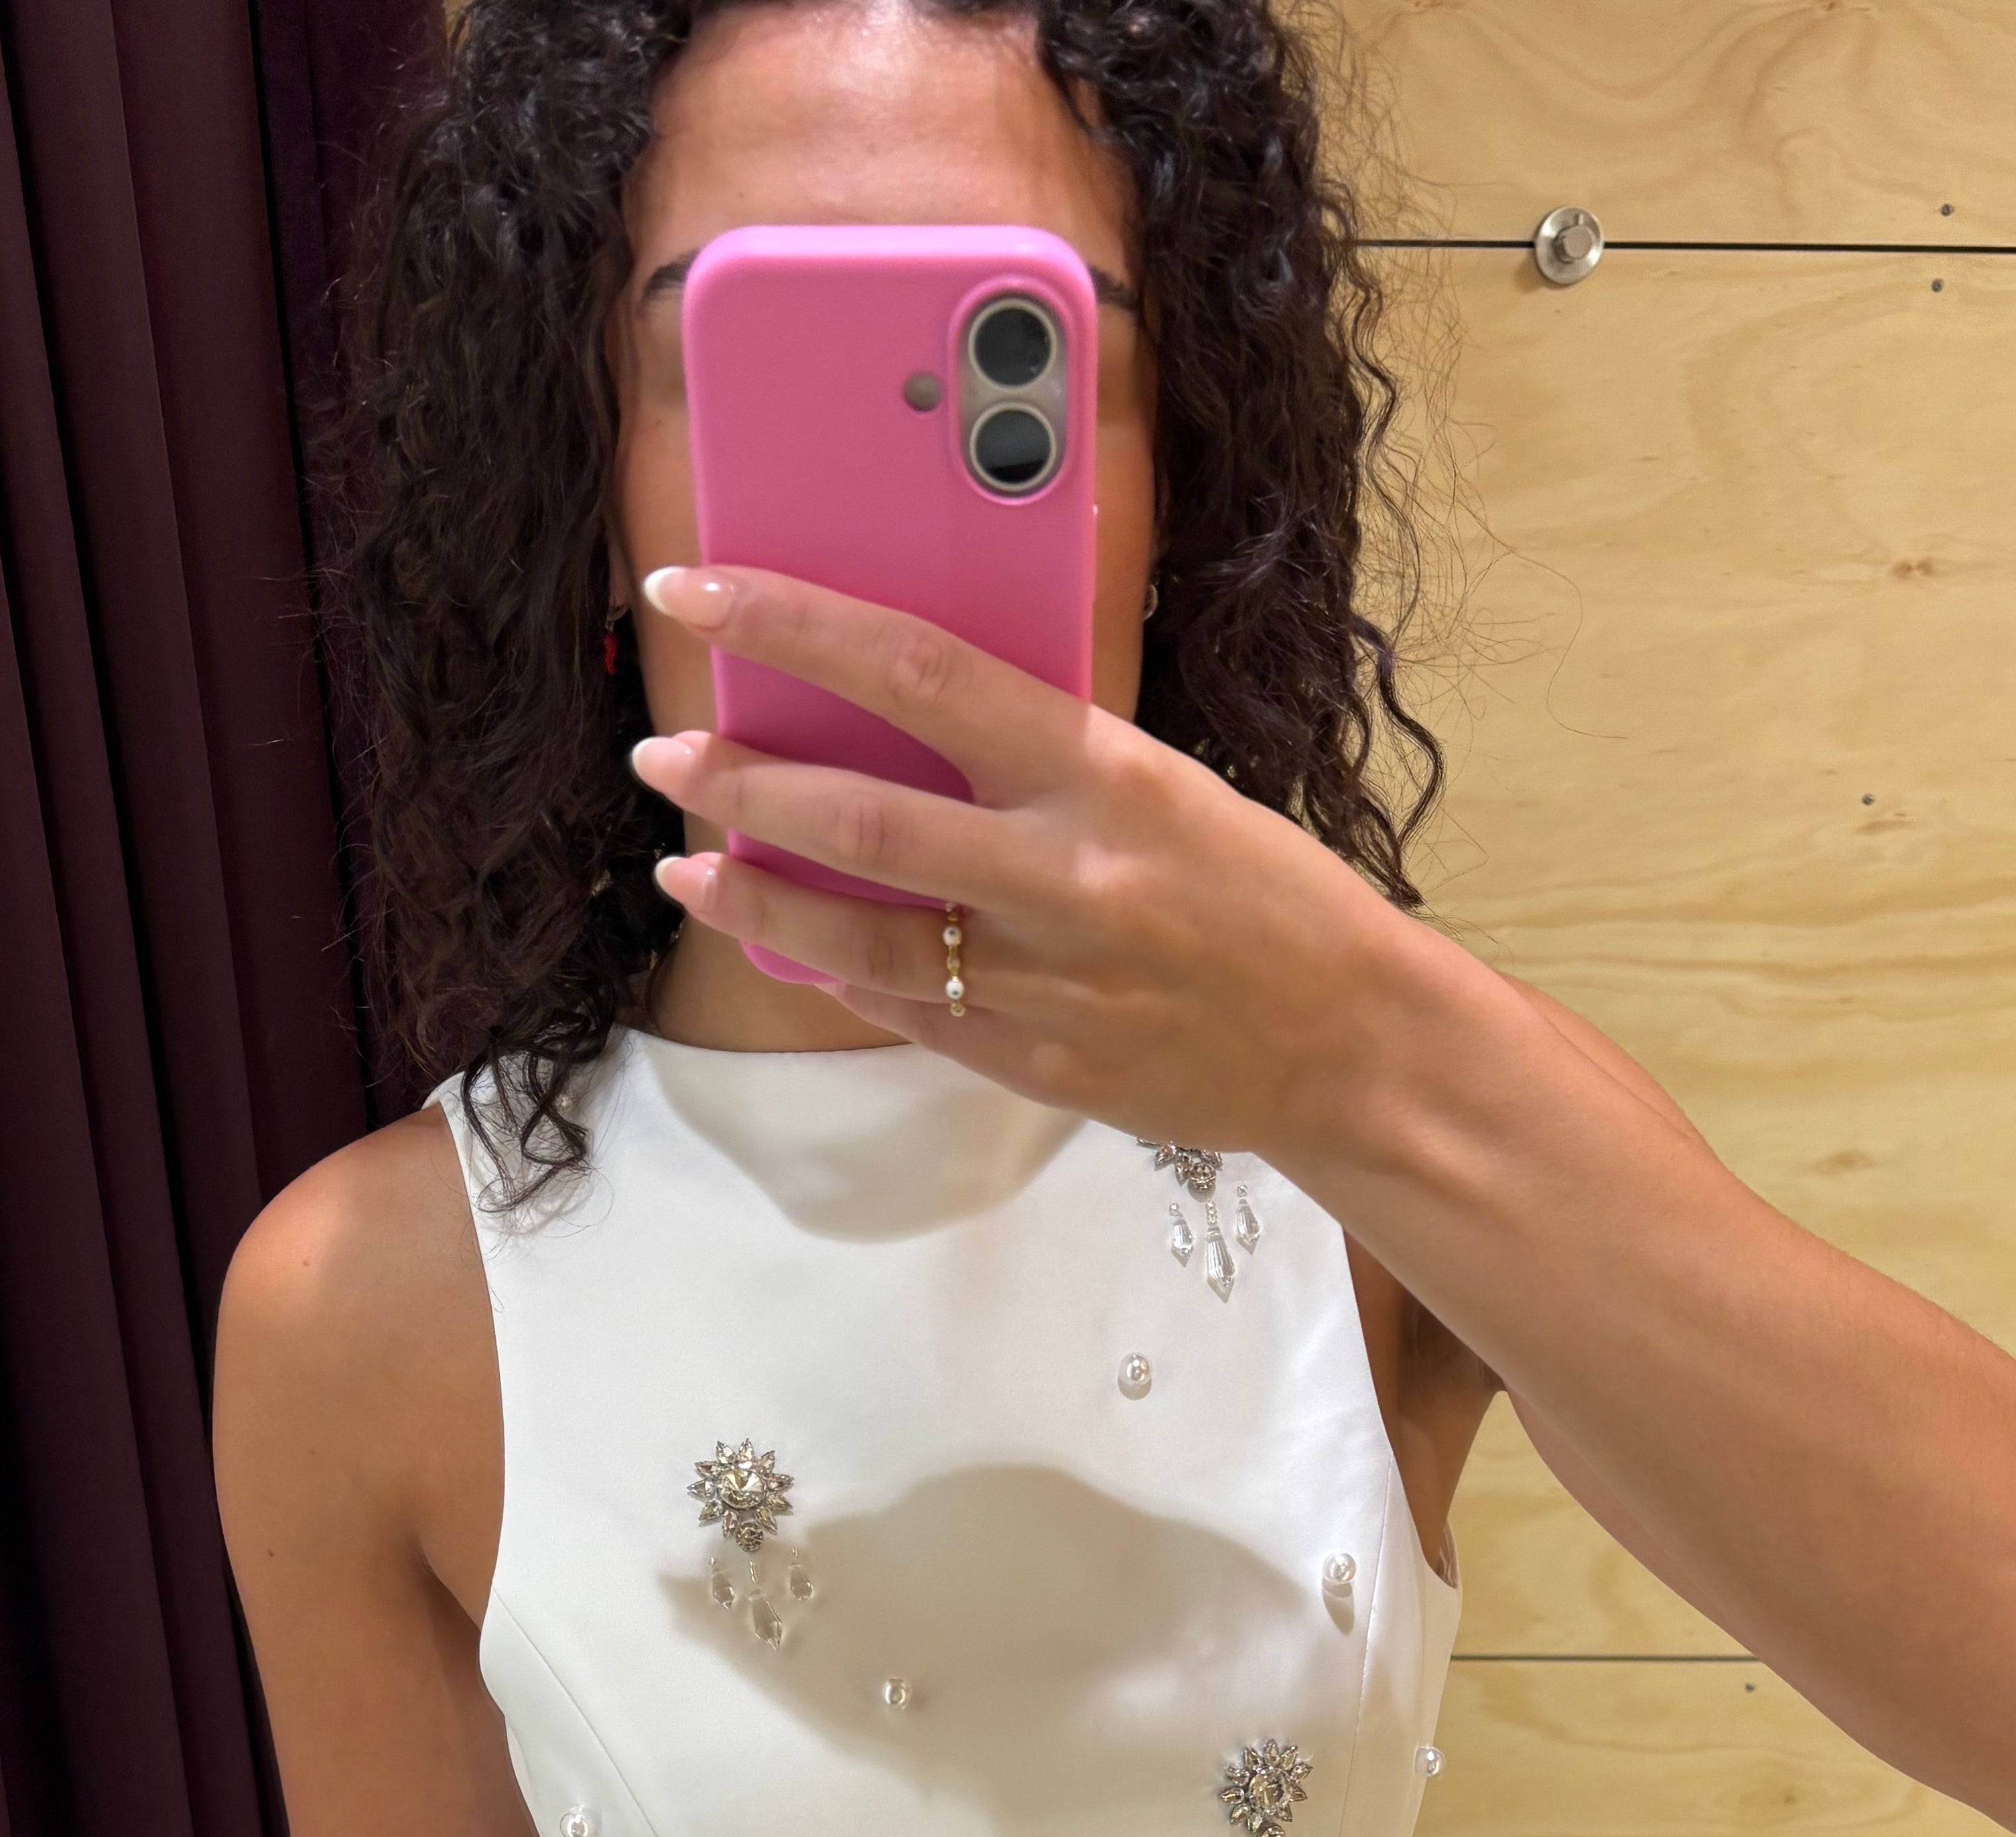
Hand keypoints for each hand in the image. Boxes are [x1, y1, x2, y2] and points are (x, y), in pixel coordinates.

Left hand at [628, 562, 1416, 1159]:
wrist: (1349, 1043)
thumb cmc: (1263, 895)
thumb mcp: (1165, 786)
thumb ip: (1040, 759)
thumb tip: (906, 718)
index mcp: (1101, 771)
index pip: (913, 668)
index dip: (789, 623)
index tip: (701, 593)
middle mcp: (1065, 874)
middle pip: (858, 814)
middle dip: (737, 782)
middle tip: (666, 757)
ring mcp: (1047, 981)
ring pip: (857, 935)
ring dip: (754, 897)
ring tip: (688, 866)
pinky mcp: (1038, 1065)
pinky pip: (908, 1013)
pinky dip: (835, 973)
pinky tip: (787, 945)